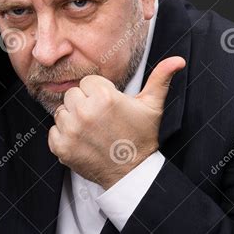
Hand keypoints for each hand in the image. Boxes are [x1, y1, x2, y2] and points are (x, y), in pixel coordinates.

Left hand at [48, 56, 185, 188]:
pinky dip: (64, 136)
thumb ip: (160, 78)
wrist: (131, 174)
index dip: (98, 93)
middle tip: (101, 119)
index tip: (109, 106)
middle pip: (73, 94)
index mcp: (104, 97)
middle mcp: (85, 112)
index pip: (87, 82)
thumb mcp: (152, 106)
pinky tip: (82, 141)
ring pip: (62, 112)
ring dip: (73, 119)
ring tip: (92, 130)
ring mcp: (71, 130)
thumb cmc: (141, 137)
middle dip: (84, 103)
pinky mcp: (61, 147)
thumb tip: (178, 59)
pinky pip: (54, 130)